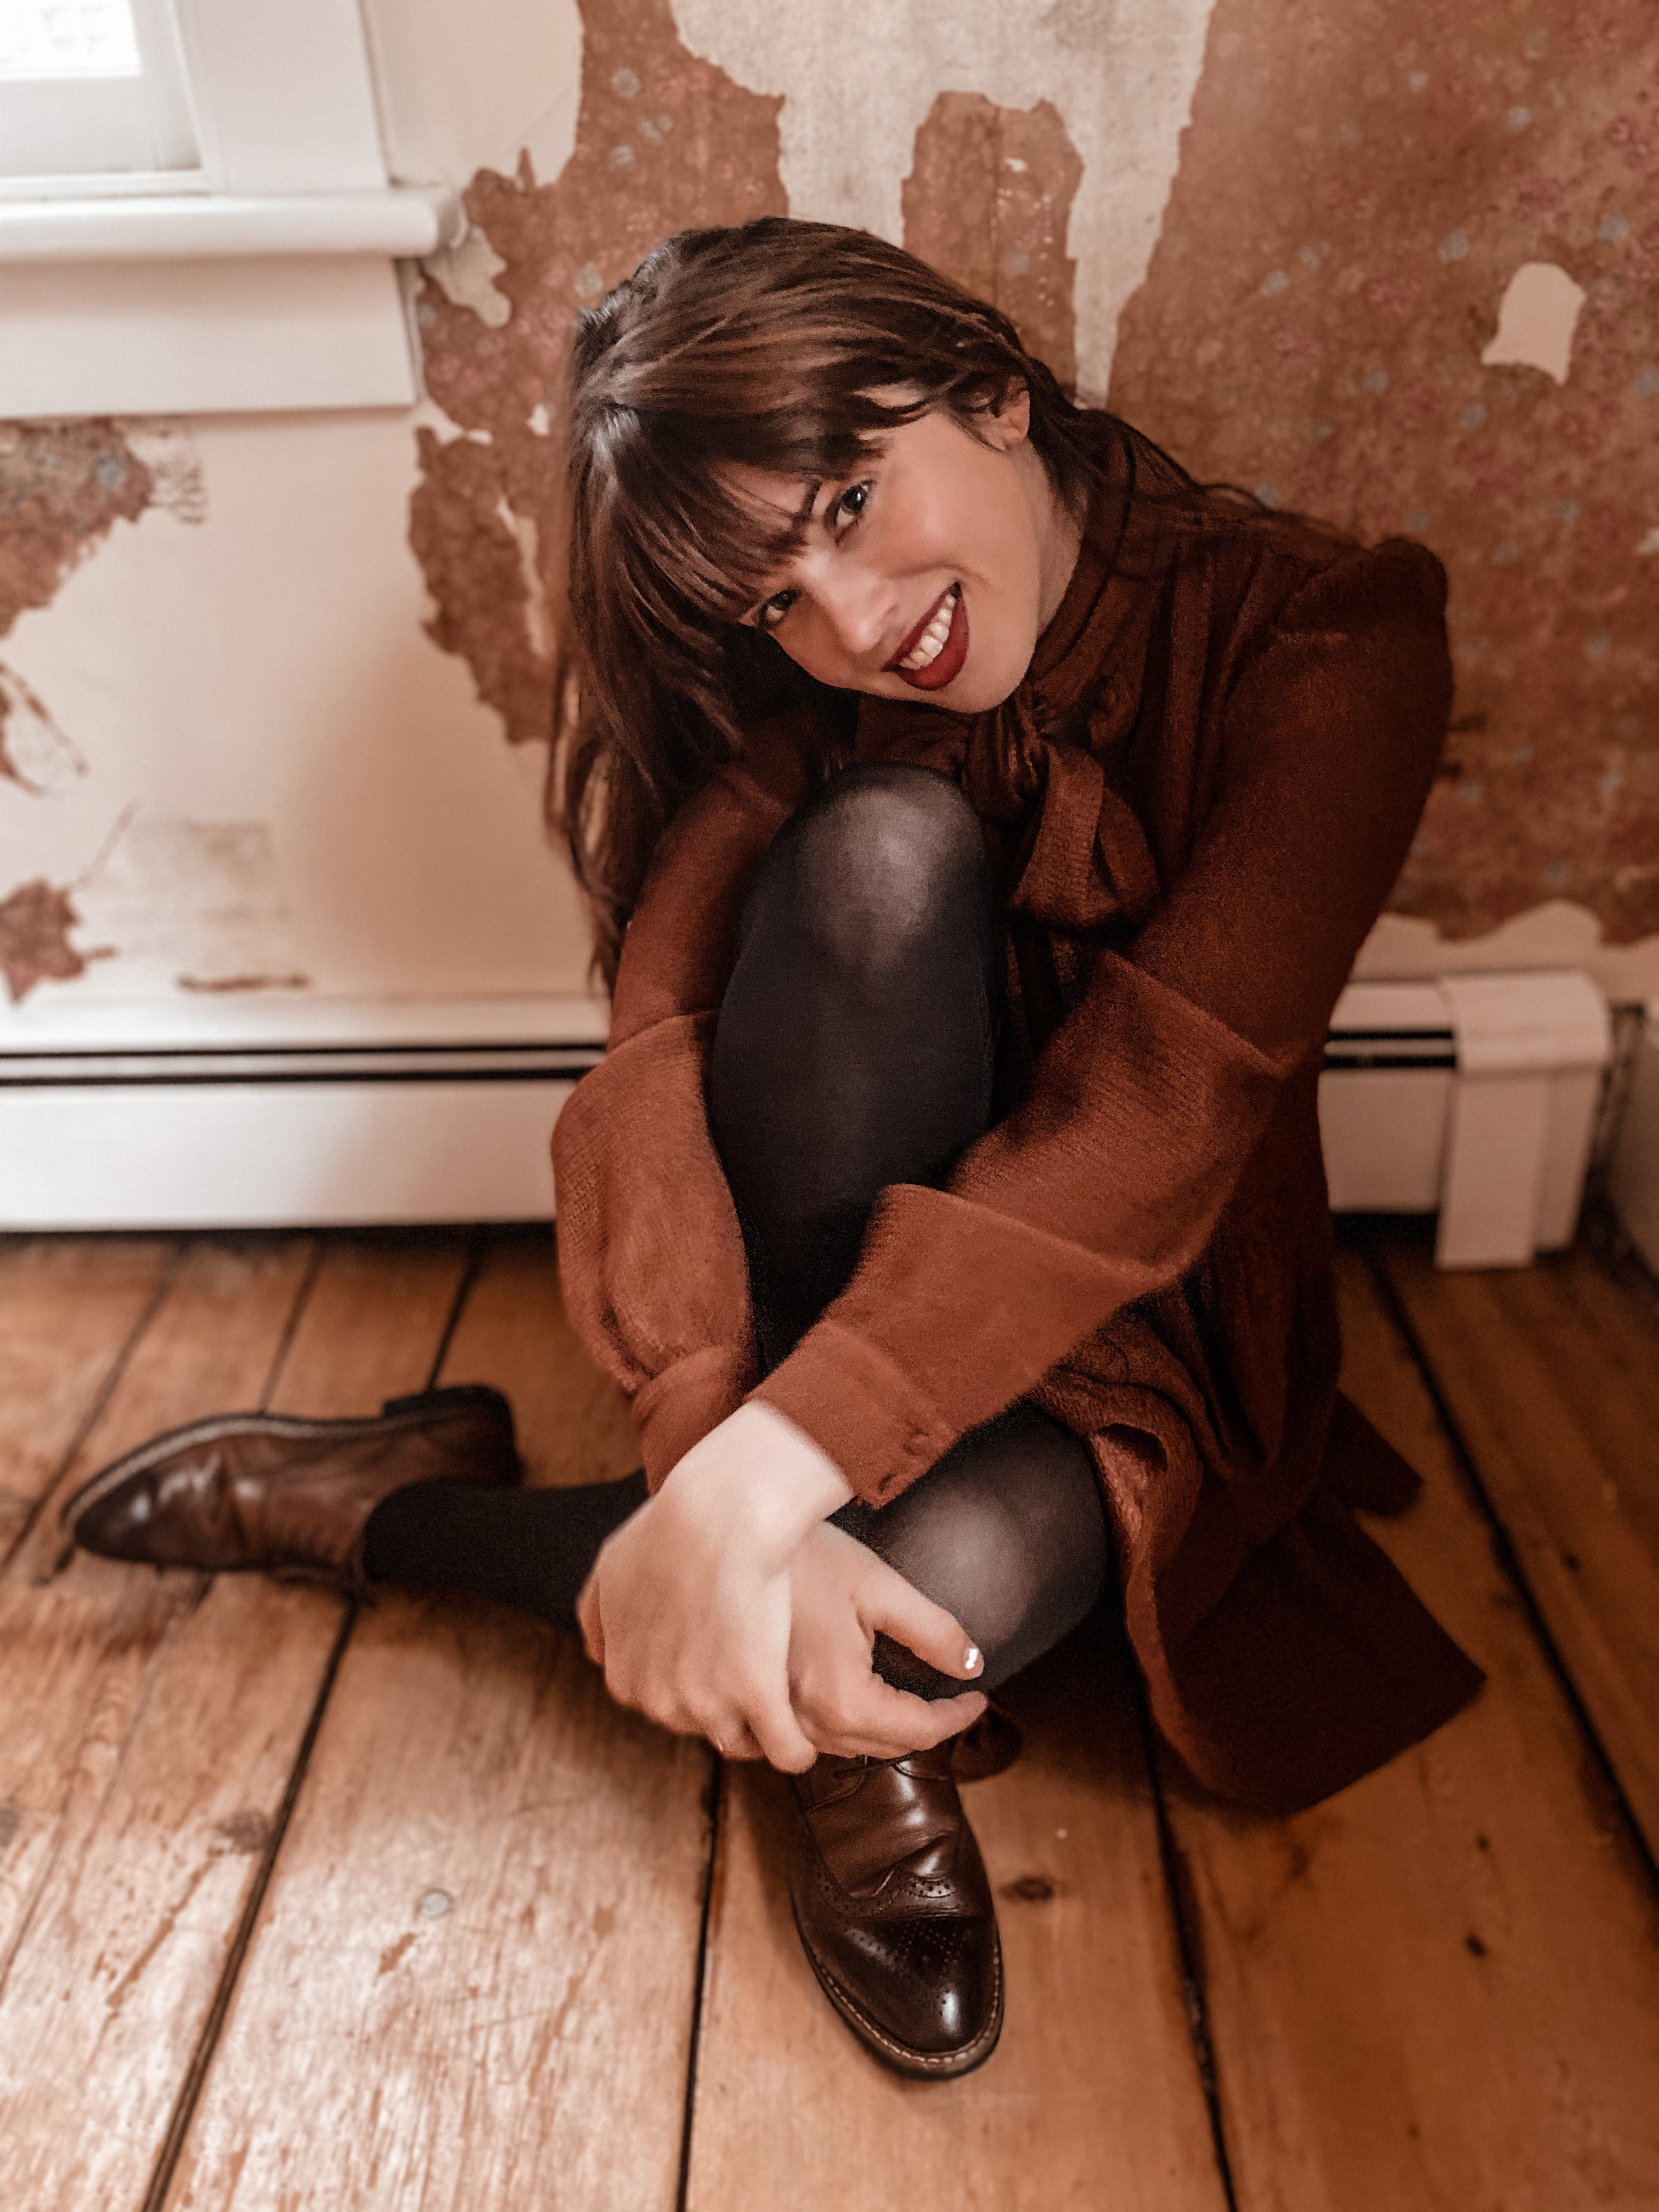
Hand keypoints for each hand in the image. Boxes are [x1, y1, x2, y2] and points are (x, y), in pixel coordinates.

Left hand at [576, 1401, 855, 1771]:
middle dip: (729, 1703)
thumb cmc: (669, 1530)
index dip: (700, 1680)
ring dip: (763, 1727)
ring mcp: (709, 1705)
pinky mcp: (759, 1698)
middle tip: (758, 1664)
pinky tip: (806, 1733)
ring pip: (743, 1742)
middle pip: (703, 1724)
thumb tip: (597, 1654)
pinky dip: (797, 1748)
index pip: (667, 1704)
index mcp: (626, 1678)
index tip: (724, 1656)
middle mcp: (660, 1702)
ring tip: (787, 1696)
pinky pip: (787, 1751)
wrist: (717, 1515)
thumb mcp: (613, 1569)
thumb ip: (598, 1616)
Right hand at [785, 1519, 986, 1758]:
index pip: (920, 1731)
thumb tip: (972, 1665)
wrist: (736, 1546)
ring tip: (913, 1700)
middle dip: (927, 1727)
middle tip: (953, 1701)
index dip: (957, 1717)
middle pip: (887, 1747)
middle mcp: (809, 1723)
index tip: (979, 1697)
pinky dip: (848, 1728)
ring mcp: (780, 1721)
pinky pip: (816, 1737)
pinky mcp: (762, 1708)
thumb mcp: (880, 1587)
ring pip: (850, 1748)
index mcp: (844, 1700)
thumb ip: (933, 1632)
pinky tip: (859, 1698)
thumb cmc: (809, 1558)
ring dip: (887, 1731)